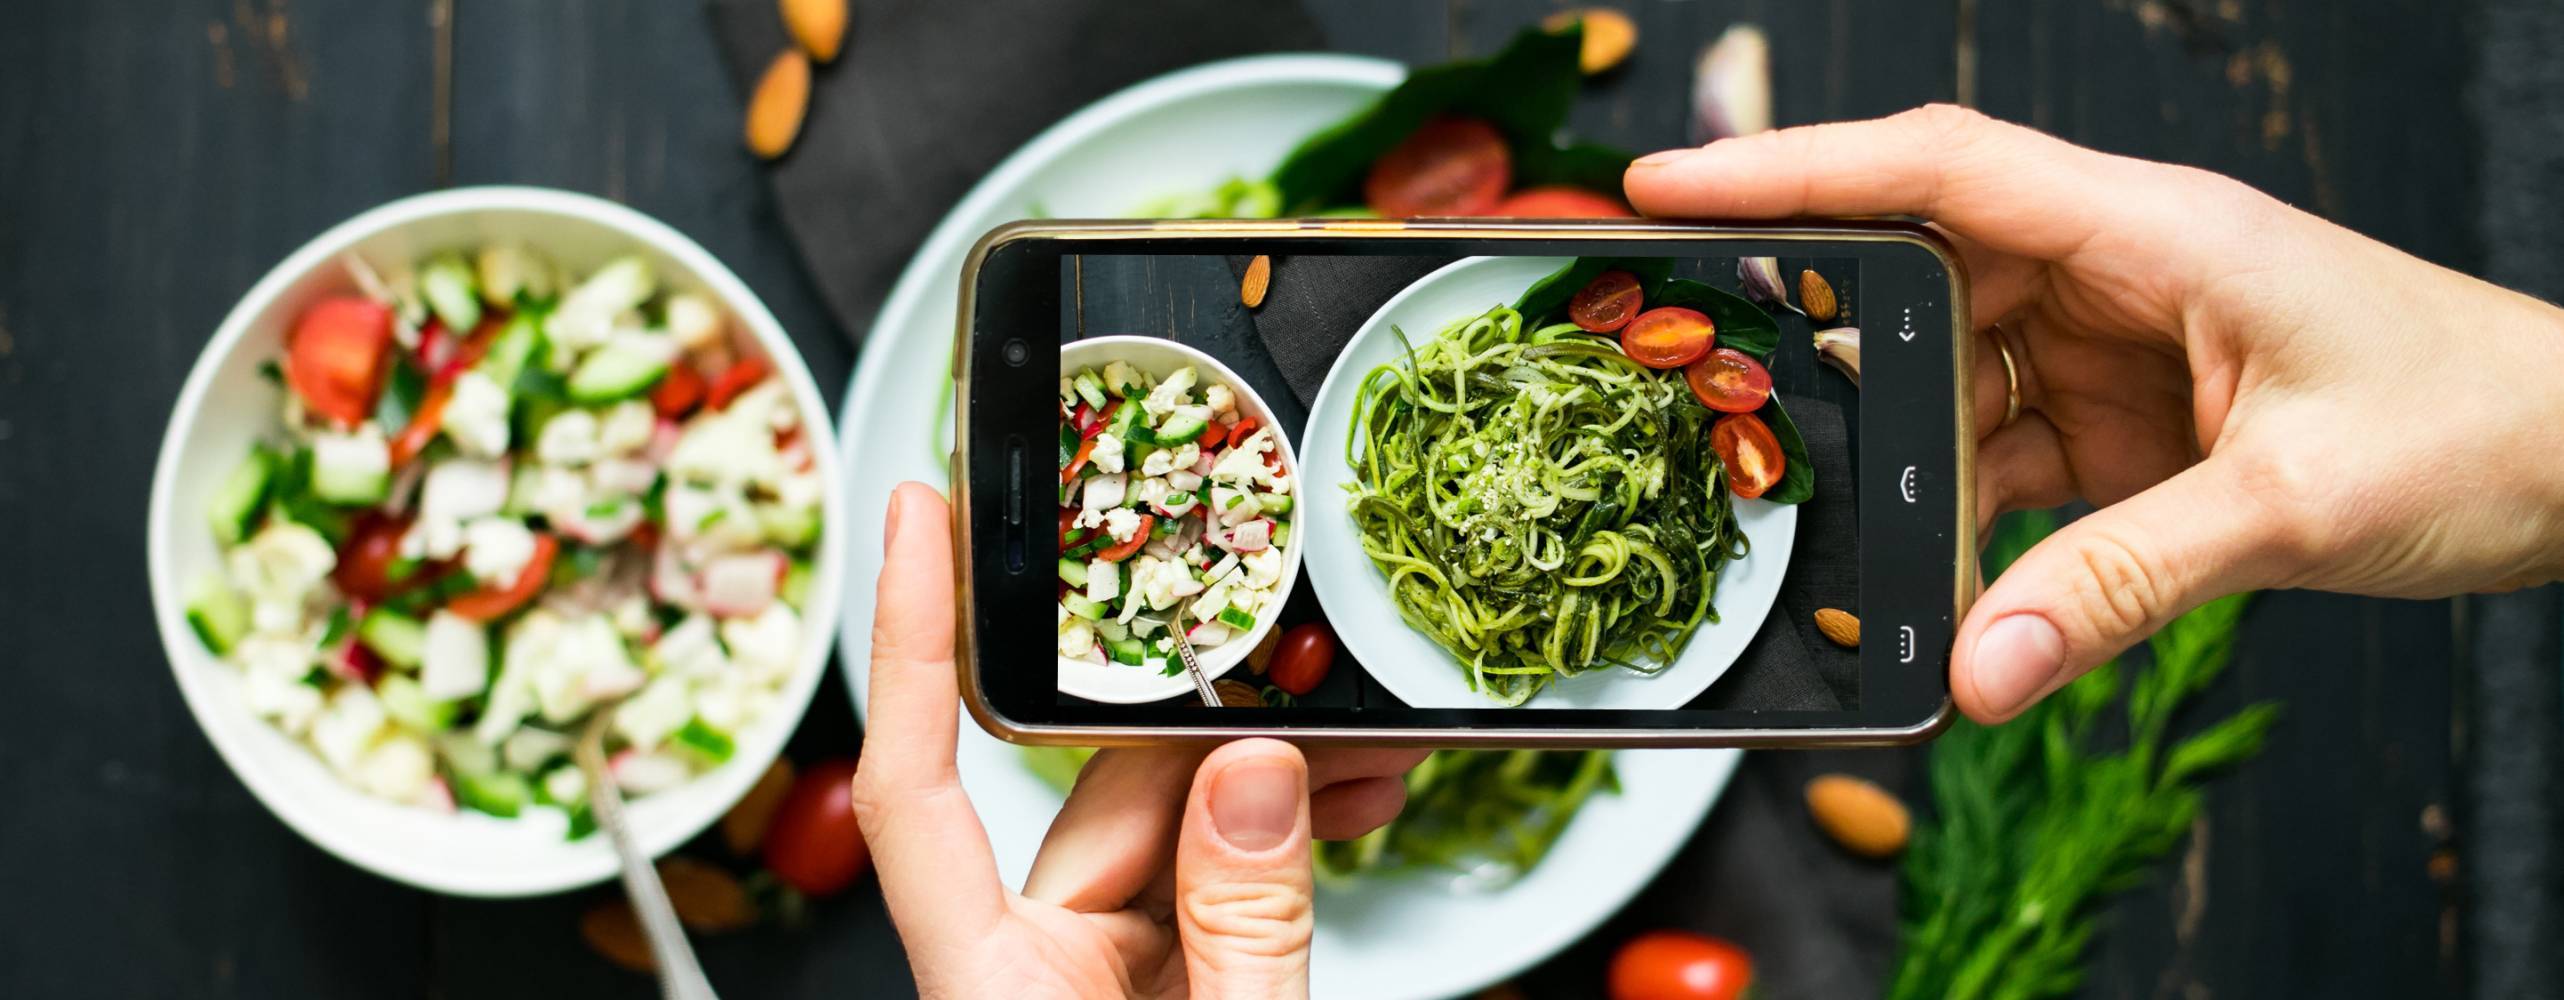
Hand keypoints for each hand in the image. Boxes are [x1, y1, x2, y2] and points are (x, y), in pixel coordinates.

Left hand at [854, 482, 1423, 997]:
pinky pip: (1202, 870)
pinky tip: (1347, 809)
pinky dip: (1273, 838)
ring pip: (1164, 819)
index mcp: (994, 985)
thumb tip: (1254, 776)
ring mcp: (1088, 966)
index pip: (915, 786)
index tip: (919, 517)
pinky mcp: (1148, 972)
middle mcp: (1025, 962)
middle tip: (1333, 696)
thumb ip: (1247, 921)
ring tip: (1371, 762)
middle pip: (1096, 790)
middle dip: (1222, 733)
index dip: (910, 639)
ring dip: (1272, 785)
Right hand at [1625, 105, 2563, 722]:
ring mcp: (2119, 347)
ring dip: (1899, 451)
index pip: (1938, 168)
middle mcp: (2120, 273)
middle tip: (1702, 369)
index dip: (1794, 167)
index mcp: (2156, 231)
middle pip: (1919, 267)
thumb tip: (1979, 667)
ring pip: (1951, 376)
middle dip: (1813, 319)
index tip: (1672, 182)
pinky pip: (2005, 457)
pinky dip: (1967, 520)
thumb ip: (2126, 584)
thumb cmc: (2484, 425)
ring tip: (1833, 510)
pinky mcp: (2130, 423)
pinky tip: (1950, 578)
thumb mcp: (2295, 502)